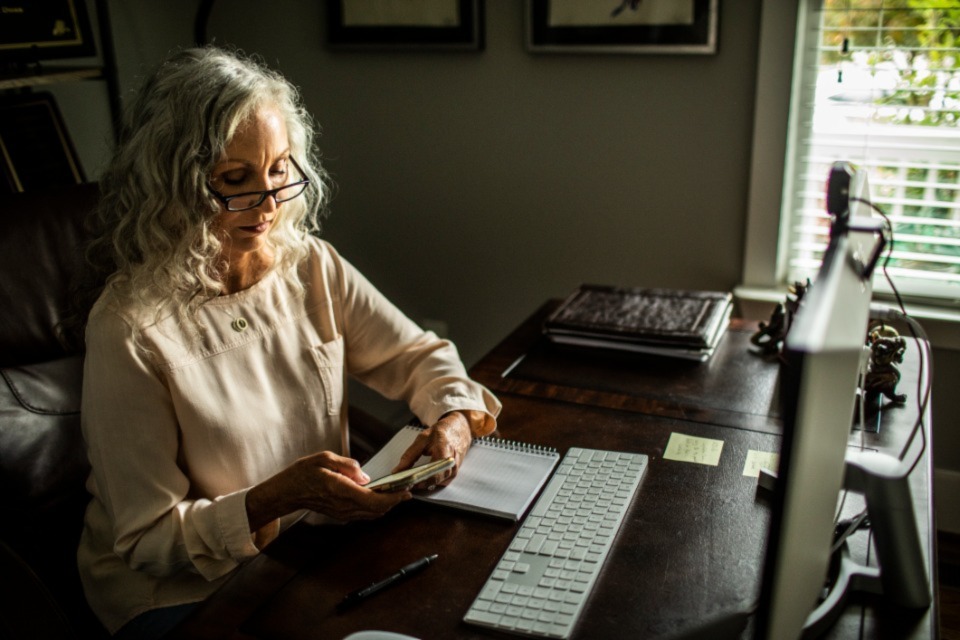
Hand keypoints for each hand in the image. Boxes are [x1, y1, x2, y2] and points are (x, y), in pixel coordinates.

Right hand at [247, 451, 409, 530]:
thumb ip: (347, 466)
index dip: (393, 498)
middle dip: (395, 502)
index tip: (406, 492)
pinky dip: (377, 507)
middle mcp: (343, 506)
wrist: (287, 492)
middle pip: (377, 510)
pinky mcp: (341, 515)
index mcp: (340, 490)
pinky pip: (364, 514)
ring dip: (387, 506)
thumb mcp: (324, 458)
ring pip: (372, 514)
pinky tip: (382, 497)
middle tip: (408, 490)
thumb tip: (365, 476)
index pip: (373, 500)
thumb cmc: (304, 472)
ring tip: (399, 493)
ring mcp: (342, 513)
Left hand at [393, 412, 471, 488]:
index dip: (420, 480)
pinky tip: (423, 480)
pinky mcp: (454, 472)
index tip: (407, 483)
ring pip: (438, 484)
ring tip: (412, 482)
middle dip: (420, 484)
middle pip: (435, 480)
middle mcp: (452, 463)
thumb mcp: (422, 439)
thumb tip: (398, 470)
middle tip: (406, 484)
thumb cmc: (441, 432)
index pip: (433, 472)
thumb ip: (410, 455)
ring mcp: (455, 469)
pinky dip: (432, 482)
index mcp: (444, 451)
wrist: (459, 429)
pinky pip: (442, 482)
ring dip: (425, 484)